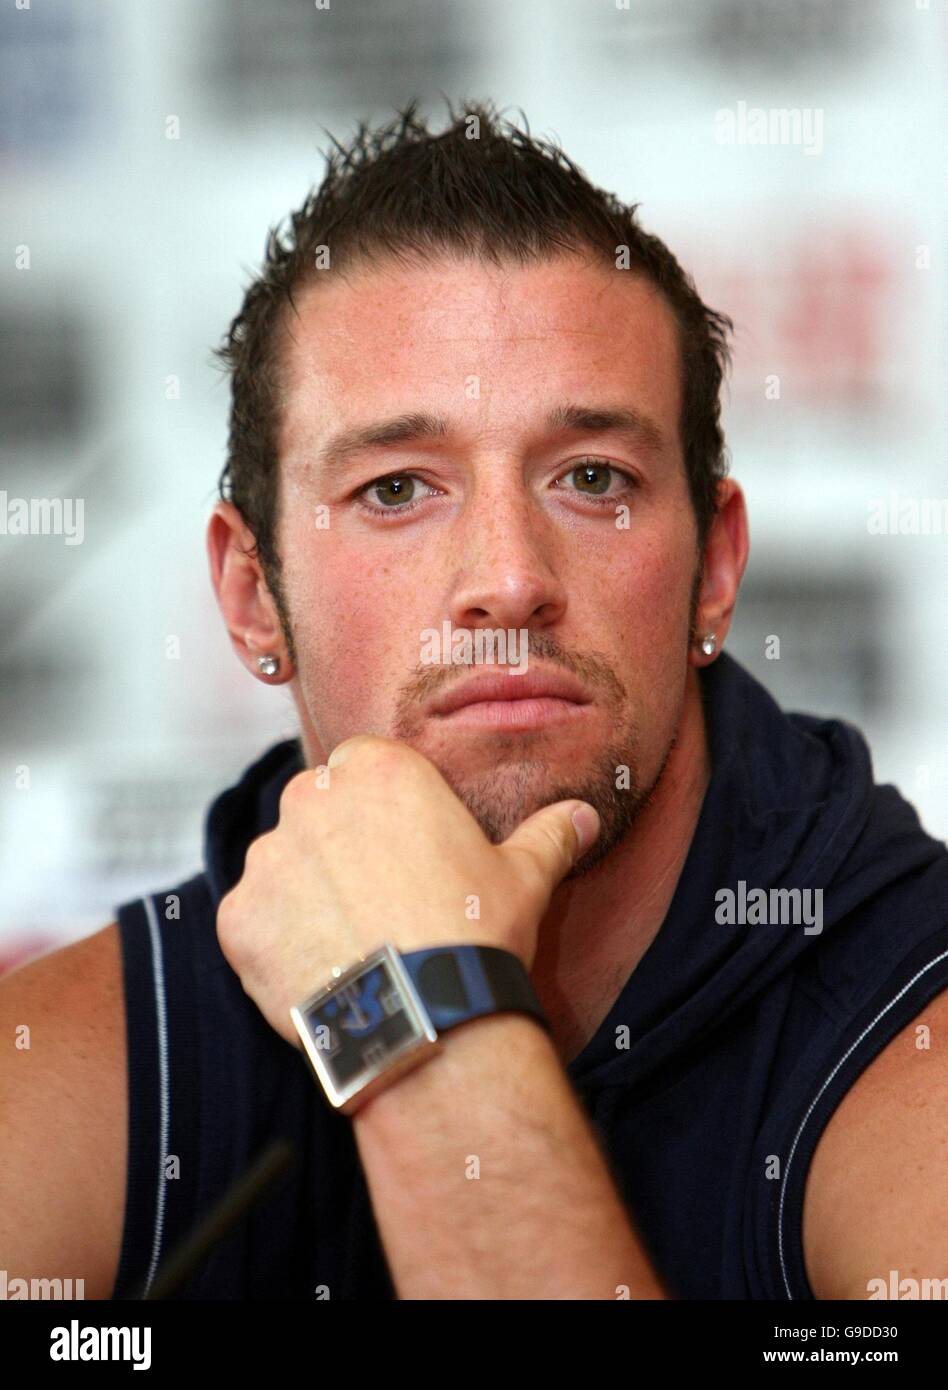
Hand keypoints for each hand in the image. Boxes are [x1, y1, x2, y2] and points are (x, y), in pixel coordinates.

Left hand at [216, 734, 599, 1045]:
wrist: (427, 1020)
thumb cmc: (477, 935)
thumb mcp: (526, 876)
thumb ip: (549, 833)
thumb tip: (583, 815)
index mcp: (377, 769)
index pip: (362, 766)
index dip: (382, 809)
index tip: (403, 848)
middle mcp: (311, 799)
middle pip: (316, 810)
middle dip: (338, 846)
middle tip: (379, 899)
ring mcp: (267, 859)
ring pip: (282, 864)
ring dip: (305, 893)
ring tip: (354, 943)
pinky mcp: (238, 918)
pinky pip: (252, 920)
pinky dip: (276, 942)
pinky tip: (324, 971)